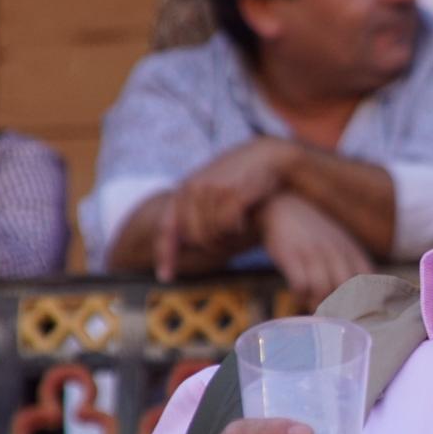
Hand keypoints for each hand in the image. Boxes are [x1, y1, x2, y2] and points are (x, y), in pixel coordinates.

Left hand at [154, 139, 294, 280]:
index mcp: (183, 189)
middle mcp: (193, 188)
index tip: (166, 278)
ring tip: (238, 231)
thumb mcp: (211, 187)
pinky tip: (245, 222)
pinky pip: (229, 226)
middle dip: (210, 247)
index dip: (165, 254)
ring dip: (226, 239)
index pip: (167, 227)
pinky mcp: (232, 192)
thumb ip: (195, 209)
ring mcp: (212, 189)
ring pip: (212, 234)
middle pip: (193, 237)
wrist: (267, 156)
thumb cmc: (239, 177)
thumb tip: (187, 241)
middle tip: (227, 246)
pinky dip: (237, 230)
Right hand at [257, 193, 373, 309]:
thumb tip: (359, 302)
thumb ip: (351, 269)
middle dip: (340, 310)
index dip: (367, 303)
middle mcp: (335, 251)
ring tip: (312, 308)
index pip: (368, 281)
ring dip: (317, 304)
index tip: (360, 318)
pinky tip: (297, 295)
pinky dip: (299, 296)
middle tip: (332, 322)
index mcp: (351, 251)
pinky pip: (299, 284)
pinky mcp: (290, 254)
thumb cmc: (315, 234)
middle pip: (346, 289)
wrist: (284, 205)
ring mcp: (313, 252)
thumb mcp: (340, 245)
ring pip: (323, 289)